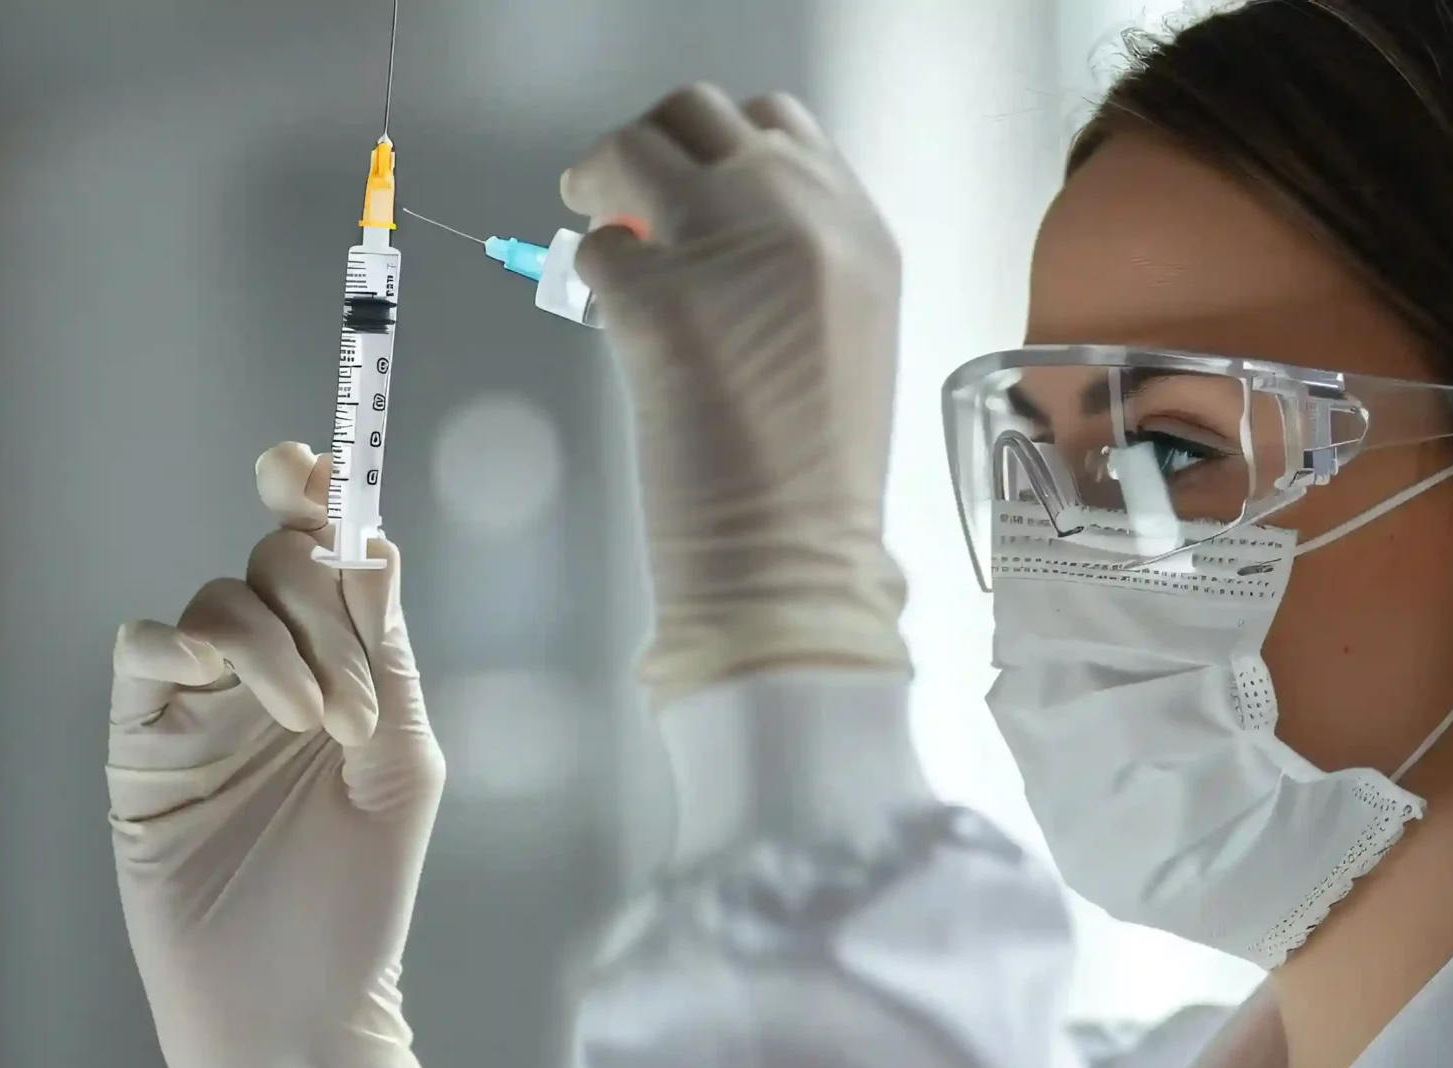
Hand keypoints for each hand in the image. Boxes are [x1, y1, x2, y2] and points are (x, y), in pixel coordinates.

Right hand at [108, 442, 446, 1067]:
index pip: (321, 559)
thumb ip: (388, 656)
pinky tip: (243, 691)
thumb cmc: (356, 905)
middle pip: (273, 562)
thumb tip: (371, 543)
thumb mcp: (403, 769)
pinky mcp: (140, 743)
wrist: (293, 1011)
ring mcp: (197, 707)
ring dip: (281, 641)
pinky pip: (145, 649)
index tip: (323, 464)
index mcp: (335, 676)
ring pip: (216, 600)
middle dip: (319, 591)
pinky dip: (196, 645)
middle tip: (358, 695)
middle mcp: (264, 678)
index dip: (317, 498)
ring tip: (322, 726)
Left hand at [563, 84, 908, 703]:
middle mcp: (803, 218)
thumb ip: (796, 265)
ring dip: (602, 182)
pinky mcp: (657, 300)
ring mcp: (727, 251)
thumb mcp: (845, 340)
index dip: (720, 149)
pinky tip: (609, 320)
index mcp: (862, 232)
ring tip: (589, 223)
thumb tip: (711, 231)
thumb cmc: (816, 482)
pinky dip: (591, 276)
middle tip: (614, 192)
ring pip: (634, 150)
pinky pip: (596, 248)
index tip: (688, 187)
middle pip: (701, 115)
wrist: (794, 567)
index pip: (781, 128)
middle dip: (650, 147)